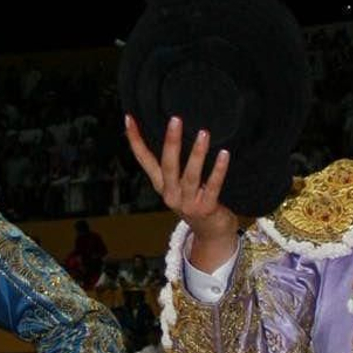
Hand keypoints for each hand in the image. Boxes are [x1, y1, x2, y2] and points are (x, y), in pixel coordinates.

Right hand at [125, 115, 241, 269]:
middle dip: (171, 142)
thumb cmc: (198, 202)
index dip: (135, 141)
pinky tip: (223, 154)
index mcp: (162, 186)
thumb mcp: (181, 185)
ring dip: (197, 154)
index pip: (144, 160)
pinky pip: (213, 186)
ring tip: (203, 133)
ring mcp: (188, 203)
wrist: (211, 234)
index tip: (129, 119)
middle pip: (167, 166)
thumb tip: (179, 132)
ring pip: (190, 176)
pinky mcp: (206, 209)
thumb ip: (177, 166)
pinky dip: (218, 170)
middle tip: (175, 120)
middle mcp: (171, 194)